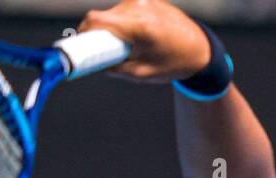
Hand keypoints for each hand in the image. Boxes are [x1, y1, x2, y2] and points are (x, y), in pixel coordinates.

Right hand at [76, 0, 211, 83]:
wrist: (199, 48)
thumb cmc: (172, 63)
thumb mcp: (142, 73)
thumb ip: (113, 67)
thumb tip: (89, 64)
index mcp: (139, 26)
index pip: (96, 21)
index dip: (81, 33)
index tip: (77, 48)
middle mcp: (138, 7)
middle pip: (100, 16)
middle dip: (95, 35)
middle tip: (99, 53)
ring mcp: (142, 0)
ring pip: (111, 13)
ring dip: (110, 29)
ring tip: (127, 46)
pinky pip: (122, 10)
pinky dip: (121, 23)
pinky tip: (134, 36)